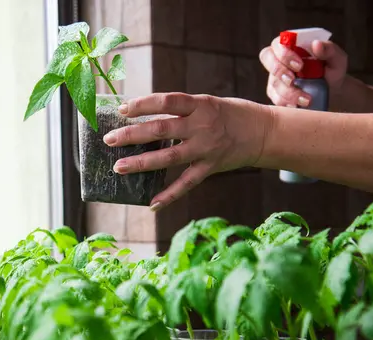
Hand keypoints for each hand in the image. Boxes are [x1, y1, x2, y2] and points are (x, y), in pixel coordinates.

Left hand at [103, 93, 271, 210]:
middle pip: (161, 130)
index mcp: (200, 104)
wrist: (264, 132)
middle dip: (132, 135)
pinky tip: (152, 205)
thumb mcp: (206, 102)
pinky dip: (169, 195)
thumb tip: (144, 116)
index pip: (167, 101)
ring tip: (118, 167)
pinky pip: (187, 184)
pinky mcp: (211, 168)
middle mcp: (202, 126)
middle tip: (109, 139)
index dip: (143, 104)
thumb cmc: (230, 114)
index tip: (122, 109)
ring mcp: (206, 149)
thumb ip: (180, 110)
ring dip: (141, 163)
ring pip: (169, 158)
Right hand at [259, 37, 347, 106]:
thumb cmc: (332, 70)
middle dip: (279, 71)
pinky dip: (287, 103)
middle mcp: (280, 59)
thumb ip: (329, 49)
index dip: (284, 54)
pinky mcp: (275, 93)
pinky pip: (275, 98)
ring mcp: (275, 76)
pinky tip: (298, 106)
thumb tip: (316, 44)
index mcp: (292, 45)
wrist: (332, 91)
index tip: (300, 65)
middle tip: (293, 81)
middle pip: (267, 58)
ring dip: (288, 92)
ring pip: (273, 82)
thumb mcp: (337, 58)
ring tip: (306, 100)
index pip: (278, 43)